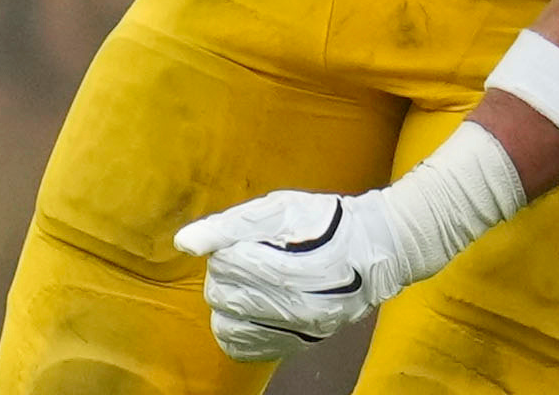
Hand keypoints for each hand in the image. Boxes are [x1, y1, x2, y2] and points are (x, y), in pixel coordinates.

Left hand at [175, 188, 411, 362]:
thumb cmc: (322, 223)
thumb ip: (227, 226)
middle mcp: (292, 309)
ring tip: (249, 283)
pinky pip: (244, 349)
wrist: (374, 249)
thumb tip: (183, 243)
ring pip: (225, 325)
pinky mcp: (298, 344)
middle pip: (220, 295)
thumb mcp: (276, 209)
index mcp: (284, 270)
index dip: (227, 247)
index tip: (247, 240)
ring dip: (227, 302)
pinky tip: (249, 309)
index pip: (223, 265)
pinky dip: (236, 328)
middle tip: (249, 258)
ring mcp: (297, 331)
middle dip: (225, 272)